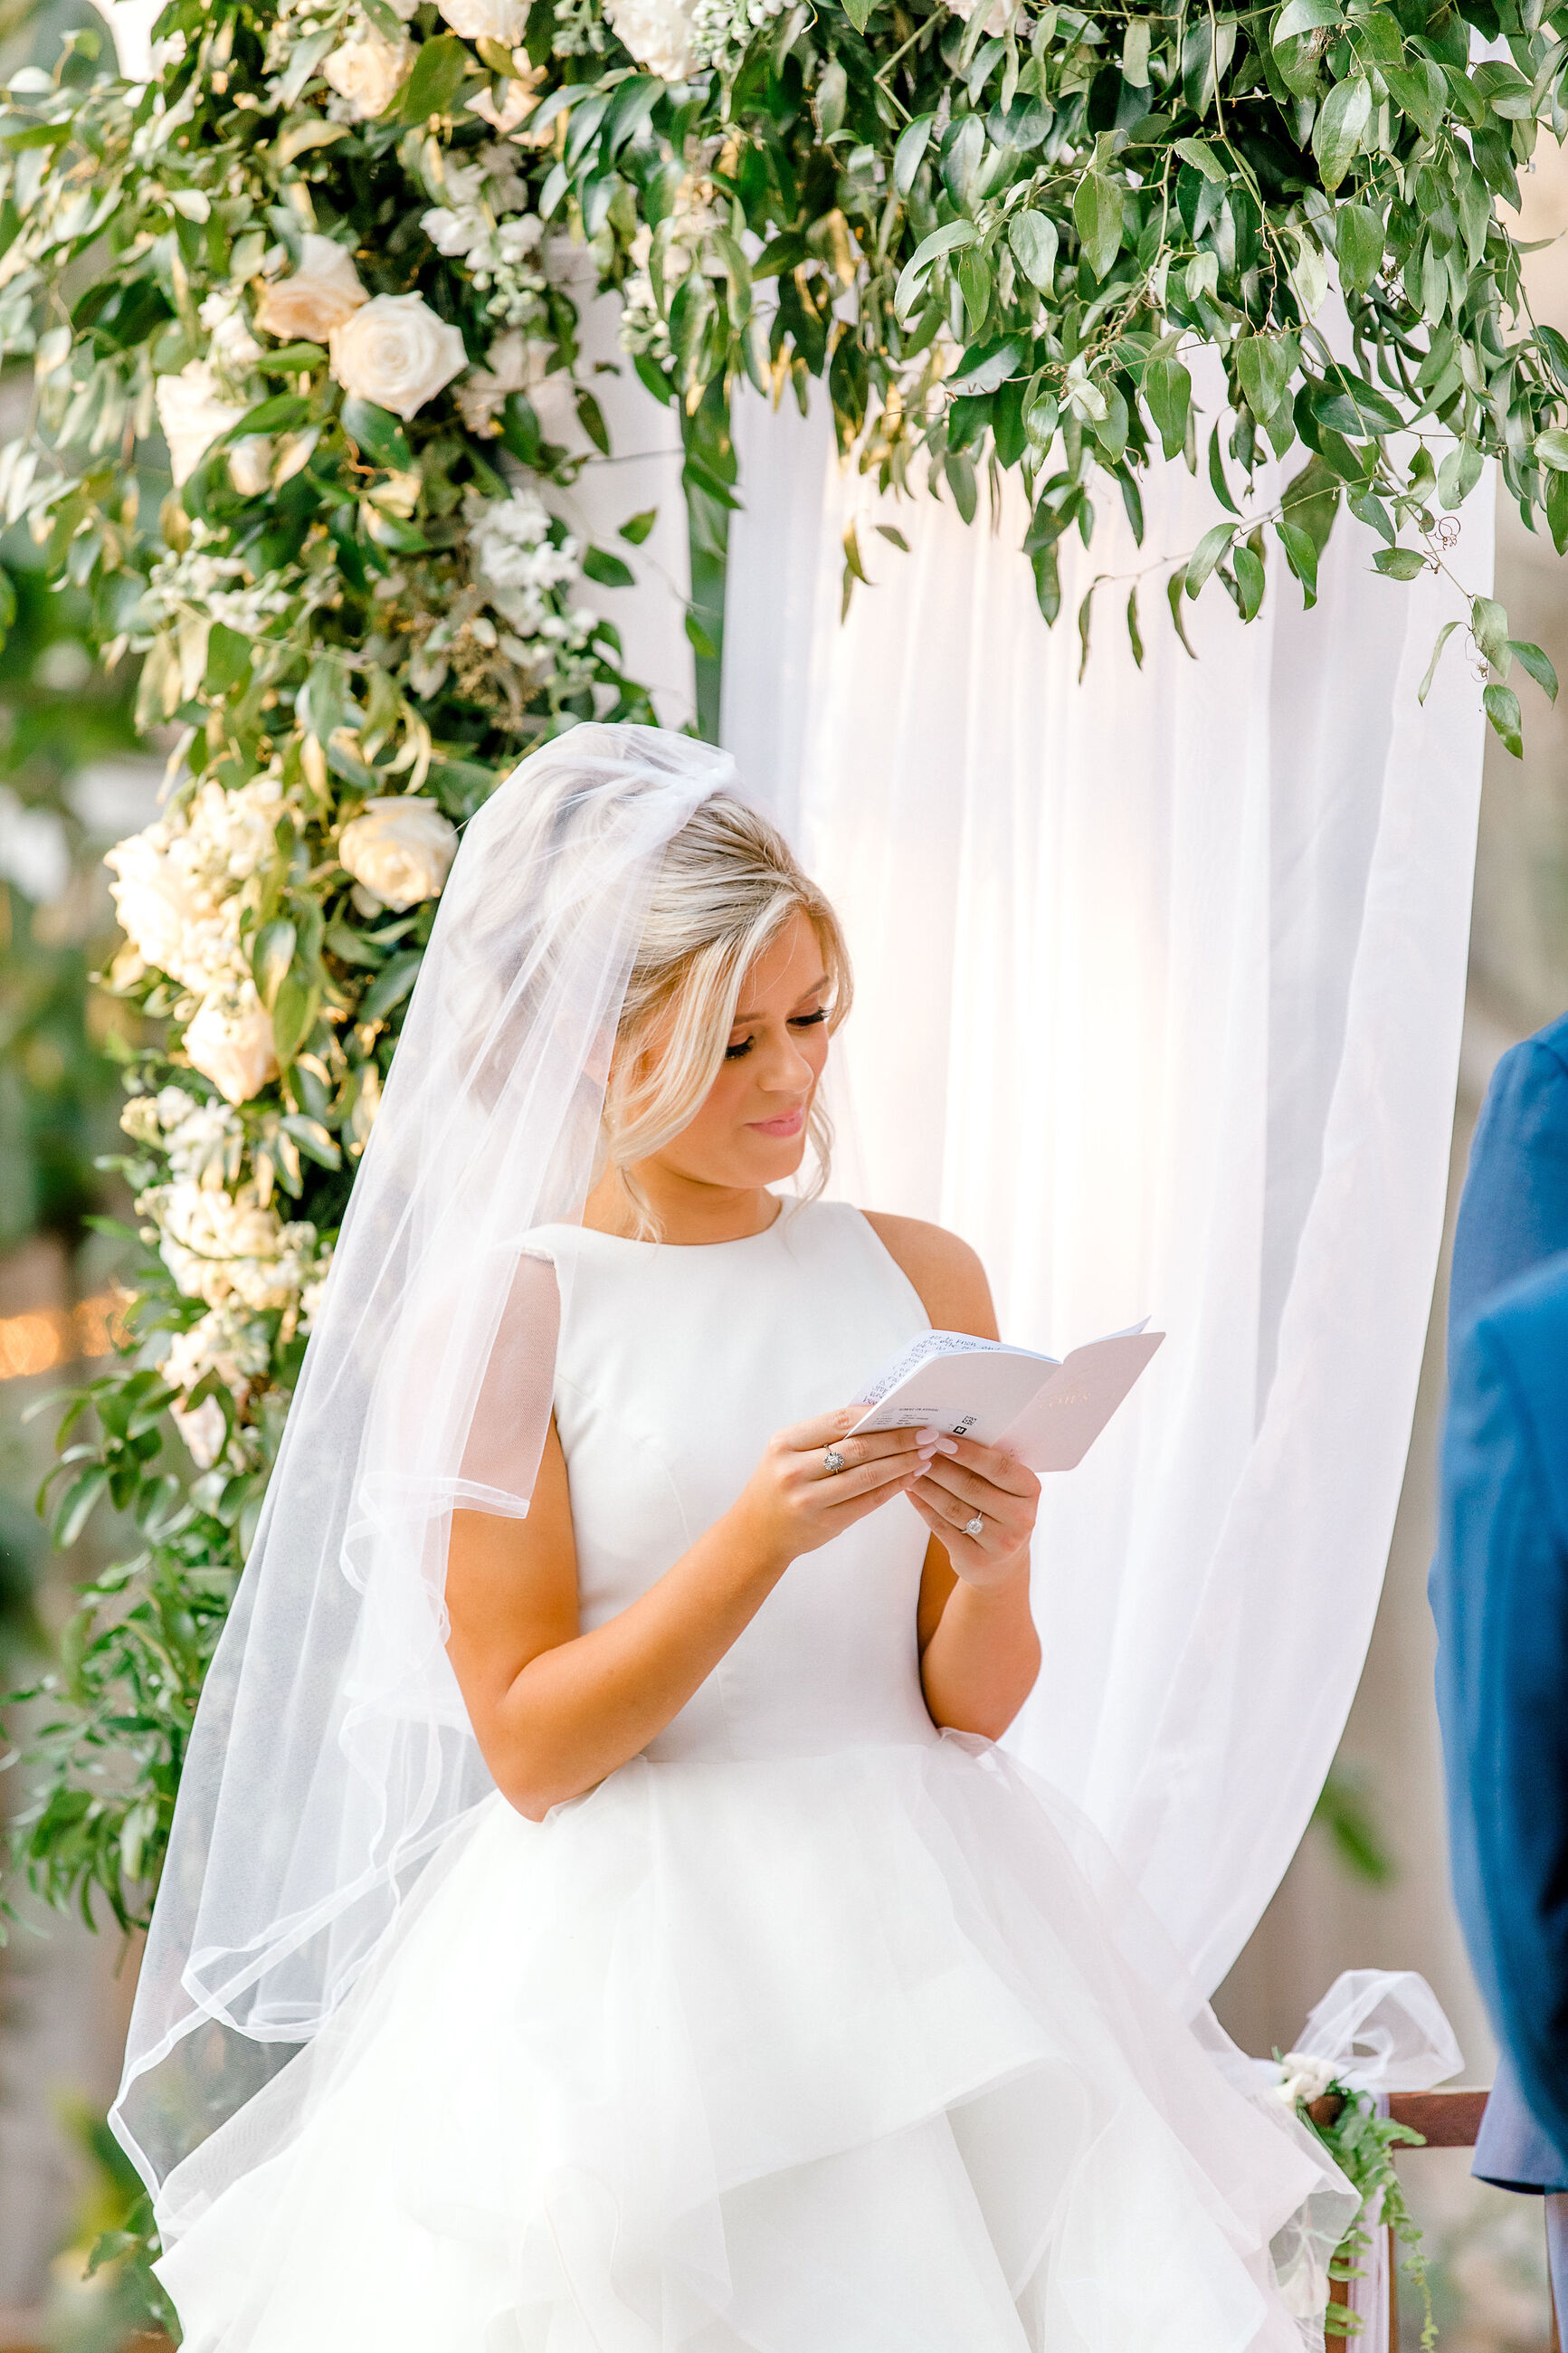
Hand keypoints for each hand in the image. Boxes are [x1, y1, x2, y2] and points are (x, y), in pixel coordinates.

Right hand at [729, 1409, 942, 1570]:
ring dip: (903, 1462)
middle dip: (900, 1439)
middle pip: (859, 1448)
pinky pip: (869, 1500)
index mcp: (785, 1443)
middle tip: (928, 1433)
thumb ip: (824, 1438)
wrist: (754, 1536)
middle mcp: (794, 1470)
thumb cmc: (777, 1487)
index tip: (904, 1411)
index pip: (839, 1421)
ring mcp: (809, 1499)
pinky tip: (911, 1476)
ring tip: (926, 1453)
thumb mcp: (787, 1454)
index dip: (876, 1415)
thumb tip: (878, 1417)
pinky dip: (894, 1486)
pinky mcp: (825, 1522)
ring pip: (869, 1475)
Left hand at [909, 1435, 1039, 1587]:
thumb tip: (946, 1436)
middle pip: (971, 1486)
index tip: (942, 1440)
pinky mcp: (975, 1559)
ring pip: (953, 1507)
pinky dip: (923, 1506)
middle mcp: (1020, 1518)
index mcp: (1030, 1490)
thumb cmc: (999, 1512)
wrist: (1002, 1564)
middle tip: (918, 1451)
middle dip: (939, 1466)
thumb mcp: (1006, 1489)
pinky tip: (911, 1492)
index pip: (998, 1467)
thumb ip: (986, 1466)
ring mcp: (1000, 1542)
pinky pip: (941, 1527)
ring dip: (926, 1485)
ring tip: (910, 1469)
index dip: (969, 1453)